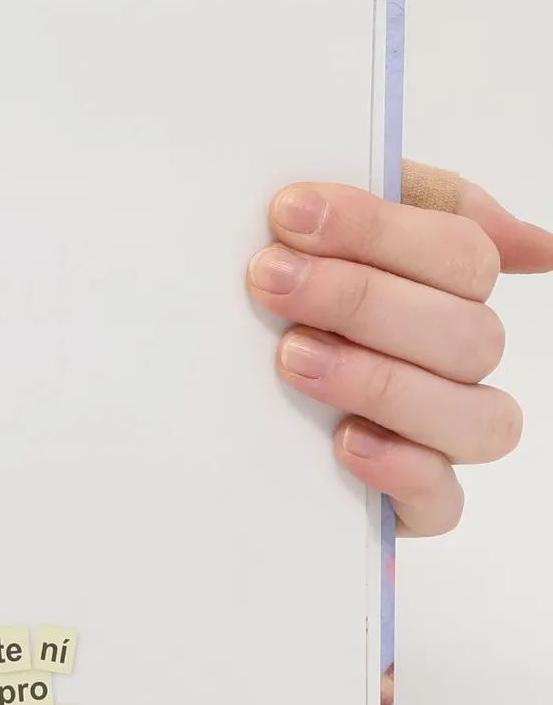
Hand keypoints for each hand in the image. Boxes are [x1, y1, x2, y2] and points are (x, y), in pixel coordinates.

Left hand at [247, 163, 552, 535]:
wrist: (185, 380)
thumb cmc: (270, 290)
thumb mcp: (318, 226)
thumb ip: (411, 203)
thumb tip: (536, 245)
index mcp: (446, 289)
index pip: (462, 254)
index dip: (378, 230)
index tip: (289, 213)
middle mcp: (454, 361)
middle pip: (465, 333)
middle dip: (362, 299)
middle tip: (271, 281)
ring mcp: (439, 434)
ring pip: (476, 418)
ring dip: (381, 382)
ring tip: (293, 358)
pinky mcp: (410, 501)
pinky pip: (442, 501)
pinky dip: (401, 470)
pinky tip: (345, 441)